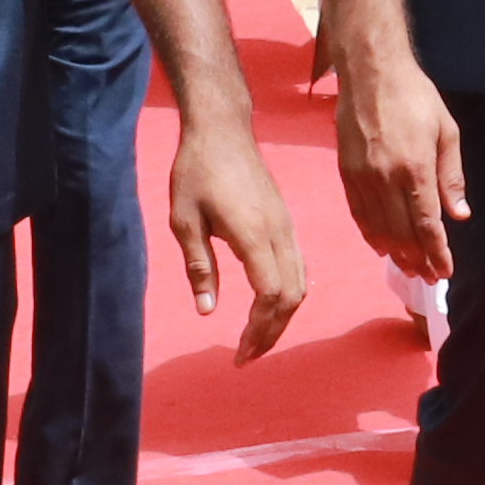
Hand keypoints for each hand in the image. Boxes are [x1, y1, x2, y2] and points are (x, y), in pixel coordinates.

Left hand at [161, 93, 305, 361]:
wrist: (222, 128)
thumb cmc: (196, 171)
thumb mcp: (184, 220)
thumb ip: (199, 267)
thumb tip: (208, 311)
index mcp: (254, 236)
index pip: (272, 297)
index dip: (260, 331)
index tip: (239, 353)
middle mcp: (280, 234)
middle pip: (292, 297)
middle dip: (273, 332)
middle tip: (247, 355)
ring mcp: (288, 226)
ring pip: (301, 284)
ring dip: (282, 316)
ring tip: (258, 337)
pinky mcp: (287, 221)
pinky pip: (299, 267)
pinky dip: (288, 295)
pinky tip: (269, 305)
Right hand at [331, 39, 465, 286]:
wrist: (371, 72)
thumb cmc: (415, 97)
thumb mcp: (446, 132)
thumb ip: (451, 177)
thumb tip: (459, 215)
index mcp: (415, 168)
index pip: (427, 224)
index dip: (436, 252)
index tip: (444, 272)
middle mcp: (386, 178)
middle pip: (401, 233)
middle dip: (417, 259)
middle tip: (428, 276)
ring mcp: (362, 177)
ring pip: (378, 228)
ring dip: (395, 253)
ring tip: (409, 267)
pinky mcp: (346, 172)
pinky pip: (358, 213)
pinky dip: (370, 234)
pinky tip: (380, 246)